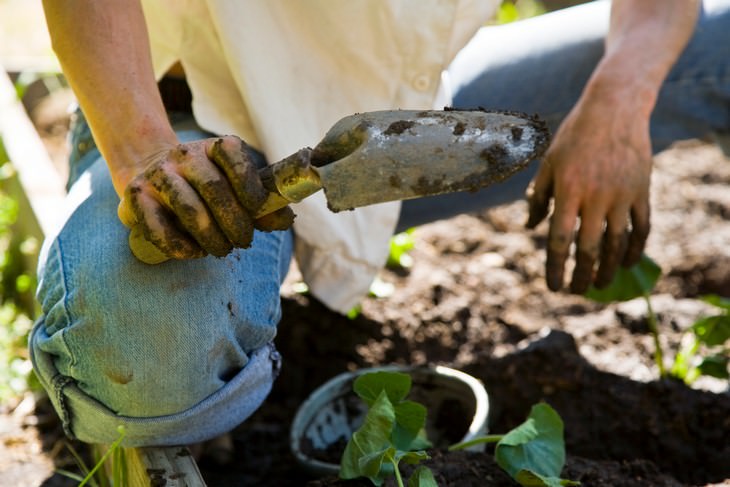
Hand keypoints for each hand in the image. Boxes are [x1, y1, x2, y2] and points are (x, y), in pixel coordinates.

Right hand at [117, 135, 294, 262]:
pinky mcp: (136, 196)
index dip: (249, 184)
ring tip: (221, 250)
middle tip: (243, 242)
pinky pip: (159, 226)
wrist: (148, 172)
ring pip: (188, 208)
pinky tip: (195, 252)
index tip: (257, 210)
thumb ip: (261, 205)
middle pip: (214, 187)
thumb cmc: (204, 187)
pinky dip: (181, 246)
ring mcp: (158, 174)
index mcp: (214, 147)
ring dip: (210, 237)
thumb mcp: (235, 187)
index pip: (233, 155)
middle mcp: (184, 155)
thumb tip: (286, 220)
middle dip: (234, 221)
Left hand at [525, 96, 651, 292]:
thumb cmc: (574, 137)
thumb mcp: (549, 164)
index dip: (556, 268)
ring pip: (617, 243)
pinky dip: (635, 249)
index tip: (554, 287)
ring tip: (601, 285)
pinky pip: (641, 228)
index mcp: (567, 191)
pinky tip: (627, 263)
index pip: (559, 240)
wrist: (614, 108)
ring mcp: (622, 195)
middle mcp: (595, 196)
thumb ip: (539, 197)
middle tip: (578, 291)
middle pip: (590, 248)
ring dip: (609, 269)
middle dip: (583, 276)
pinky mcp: (641, 191)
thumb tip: (530, 227)